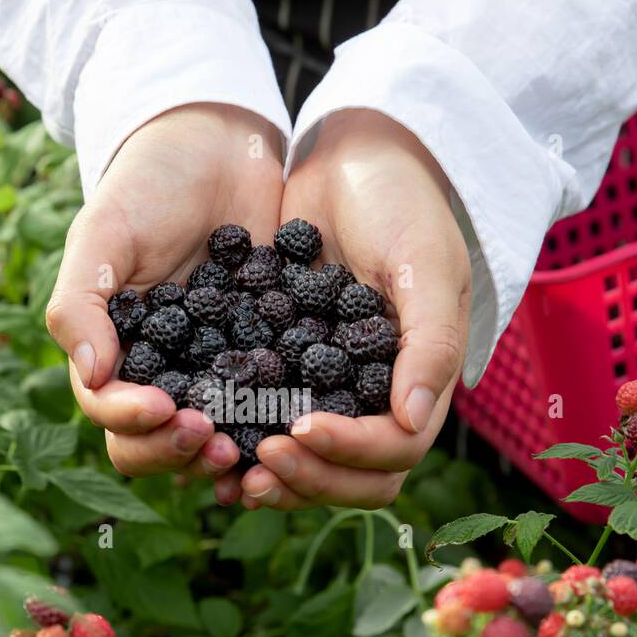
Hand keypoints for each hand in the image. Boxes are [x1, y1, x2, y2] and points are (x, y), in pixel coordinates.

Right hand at [46, 103, 282, 492]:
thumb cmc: (146, 184)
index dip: (133, 423)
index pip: (112, 411)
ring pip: (219, 435)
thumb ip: (81, 303)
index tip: (164, 409)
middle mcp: (165, 372)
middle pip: (161, 442)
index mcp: (115, 353)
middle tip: (218, 442)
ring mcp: (219, 368)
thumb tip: (93, 374)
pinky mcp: (272, 354)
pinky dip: (281, 422)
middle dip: (182, 452)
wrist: (219, 145)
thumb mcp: (103, 234)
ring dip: (233, 453)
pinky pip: (275, 400)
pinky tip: (301, 428)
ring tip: (256, 450)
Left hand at [237, 109, 471, 509]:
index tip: (300, 426)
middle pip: (352, 478)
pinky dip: (242, 442)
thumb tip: (412, 419)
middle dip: (308, 478)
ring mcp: (329, 389)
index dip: (349, 452)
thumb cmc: (402, 203)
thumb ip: (430, 341)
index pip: (393, 449)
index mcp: (419, 381)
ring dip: (274, 476)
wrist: (353, 159)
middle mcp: (375, 398)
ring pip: (309, 465)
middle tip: (257, 462)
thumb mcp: (424, 263)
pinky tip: (207, 439)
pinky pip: (266, 424)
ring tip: (227, 470)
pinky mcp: (285, 370)